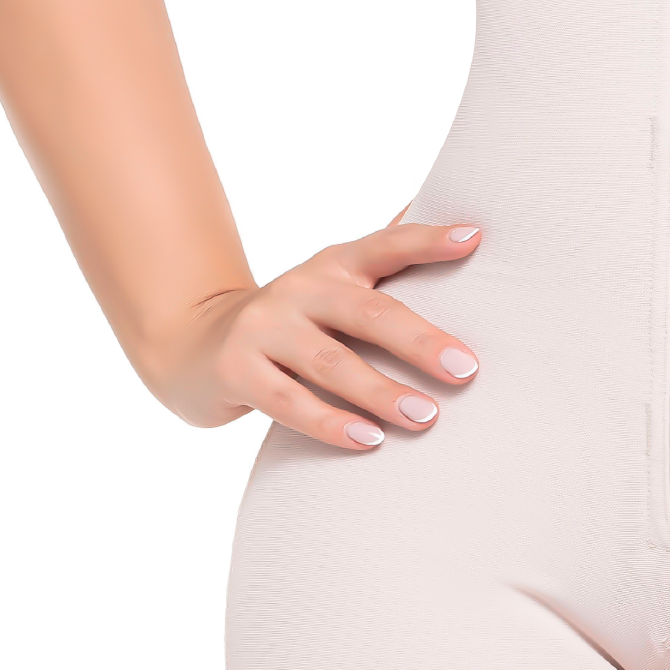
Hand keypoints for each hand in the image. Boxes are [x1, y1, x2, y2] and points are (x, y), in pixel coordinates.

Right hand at [150, 216, 483, 449]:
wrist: (195, 345)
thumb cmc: (296, 320)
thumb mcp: (336, 285)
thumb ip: (390, 264)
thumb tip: (471, 229)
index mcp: (334, 264)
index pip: (386, 245)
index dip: (428, 241)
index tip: (474, 239)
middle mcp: (300, 288)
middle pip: (367, 312)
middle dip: (420, 342)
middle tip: (467, 370)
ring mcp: (264, 328)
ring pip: (330, 363)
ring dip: (381, 392)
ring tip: (426, 416)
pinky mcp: (236, 370)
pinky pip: (289, 402)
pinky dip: (330, 423)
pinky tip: (369, 440)